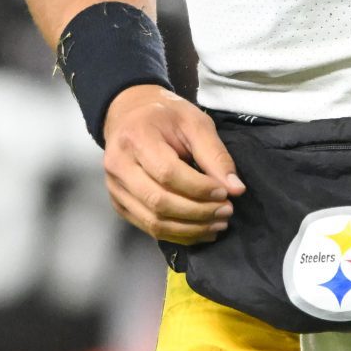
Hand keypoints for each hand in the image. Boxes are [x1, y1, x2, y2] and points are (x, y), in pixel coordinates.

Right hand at [102, 86, 243, 244]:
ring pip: (153, 221)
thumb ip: (215, 154)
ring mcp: (114, 188)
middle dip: (198, 212)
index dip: (199, 188)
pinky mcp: (119, 204)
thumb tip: (235, 189)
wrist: (129, 116)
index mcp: (136, 137)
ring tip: (218, 224)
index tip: (225, 193)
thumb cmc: (165, 116)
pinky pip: (148, 228)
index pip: (167, 173)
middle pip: (159, 201)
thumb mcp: (195, 122)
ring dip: (190, 229)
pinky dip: (178, 234)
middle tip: (226, 211)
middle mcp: (118, 165)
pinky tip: (200, 231)